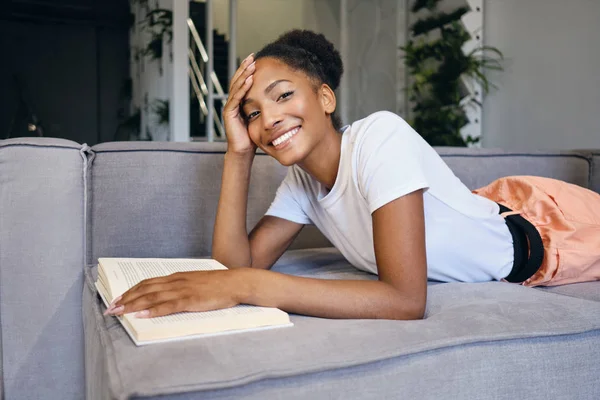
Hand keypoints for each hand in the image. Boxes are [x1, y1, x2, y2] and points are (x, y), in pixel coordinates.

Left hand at [104, 270, 246, 317]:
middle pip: (145, 289)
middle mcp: (176, 281)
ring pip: (152, 297)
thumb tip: (166, 296)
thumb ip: (181, 287)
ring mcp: (182, 290)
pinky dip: (153, 311)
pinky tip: (142, 316)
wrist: (235, 282)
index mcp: (177, 277)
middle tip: (110, 308)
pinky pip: (168, 306)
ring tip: (119, 312)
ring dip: (133, 305)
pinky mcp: (190, 300)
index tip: (118, 298)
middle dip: (126, 299)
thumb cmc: (218, 285)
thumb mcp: (196, 283)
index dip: (131, 291)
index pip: (147, 282)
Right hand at [223, 54, 256, 154]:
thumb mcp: (261, 117)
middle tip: (252, 56)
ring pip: (236, 86)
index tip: (255, 58)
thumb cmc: (253, 135)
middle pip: (237, 80)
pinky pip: (236, 97)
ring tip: (251, 65)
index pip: (242, 81)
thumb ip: (265, 106)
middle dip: (244, 67)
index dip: (247, 69)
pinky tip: (249, 80)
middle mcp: (233, 101)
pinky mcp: (229, 113)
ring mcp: (230, 106)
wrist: (244, 151)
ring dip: (244, 74)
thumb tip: (281, 97)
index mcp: (240, 100)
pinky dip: (242, 88)